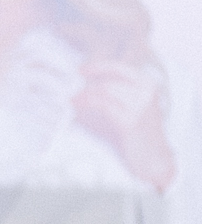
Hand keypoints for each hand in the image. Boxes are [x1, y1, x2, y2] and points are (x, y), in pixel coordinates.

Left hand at [74, 58, 174, 190]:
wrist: (153, 157)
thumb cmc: (139, 133)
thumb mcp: (133, 108)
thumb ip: (119, 93)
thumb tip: (90, 83)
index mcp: (148, 84)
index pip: (120, 67)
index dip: (98, 66)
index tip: (80, 69)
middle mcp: (146, 92)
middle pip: (109, 80)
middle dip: (86, 85)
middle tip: (70, 90)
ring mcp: (140, 106)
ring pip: (105, 91)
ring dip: (83, 95)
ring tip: (71, 100)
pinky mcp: (131, 120)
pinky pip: (103, 105)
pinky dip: (86, 104)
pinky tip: (77, 107)